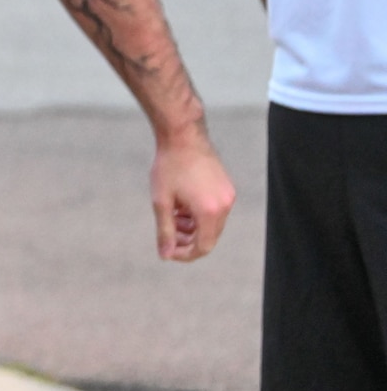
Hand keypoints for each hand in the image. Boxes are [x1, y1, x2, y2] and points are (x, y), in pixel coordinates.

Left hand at [150, 131, 234, 261]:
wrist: (182, 135)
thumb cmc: (169, 166)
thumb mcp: (161, 201)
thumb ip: (165, 230)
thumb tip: (165, 255)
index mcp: (210, 212)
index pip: (203, 247)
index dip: (185, 254)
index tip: (168, 251)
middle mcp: (225, 206)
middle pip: (209, 237)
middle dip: (188, 240)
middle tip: (168, 233)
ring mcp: (229, 196)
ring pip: (212, 224)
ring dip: (193, 227)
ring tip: (173, 216)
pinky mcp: (227, 188)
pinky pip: (216, 211)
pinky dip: (200, 215)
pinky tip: (182, 205)